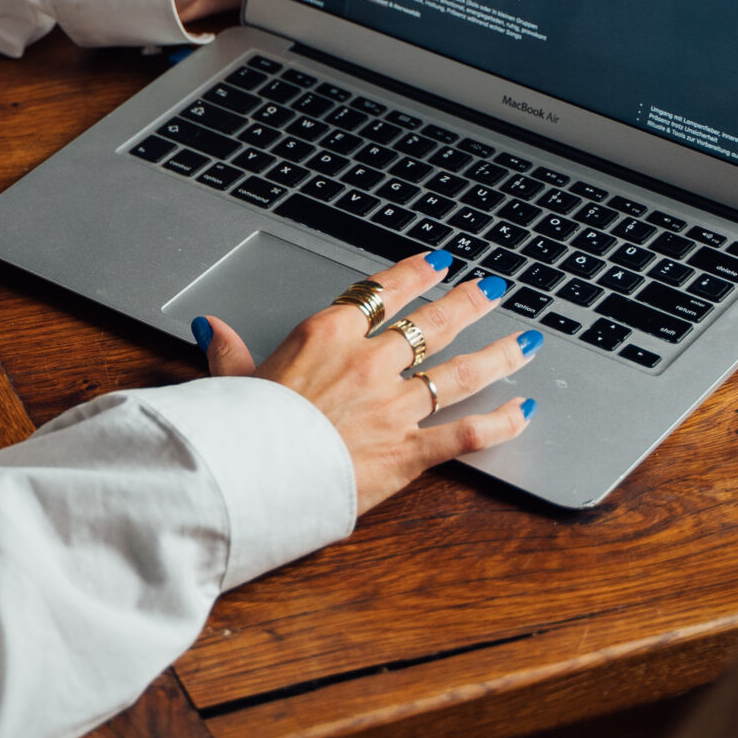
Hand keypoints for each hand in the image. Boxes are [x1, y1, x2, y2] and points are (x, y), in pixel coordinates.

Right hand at [197, 252, 539, 508]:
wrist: (256, 475)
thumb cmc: (243, 428)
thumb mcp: (231, 380)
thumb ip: (230, 352)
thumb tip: (211, 327)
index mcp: (328, 335)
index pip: (383, 292)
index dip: (416, 274)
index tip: (438, 263)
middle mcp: (370, 362)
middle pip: (434, 323)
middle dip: (470, 302)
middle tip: (494, 288)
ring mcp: (396, 404)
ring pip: (462, 371)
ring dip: (499, 354)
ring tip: (526, 341)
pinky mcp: (410, 450)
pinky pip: (467, 432)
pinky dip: (501, 422)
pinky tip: (524, 411)